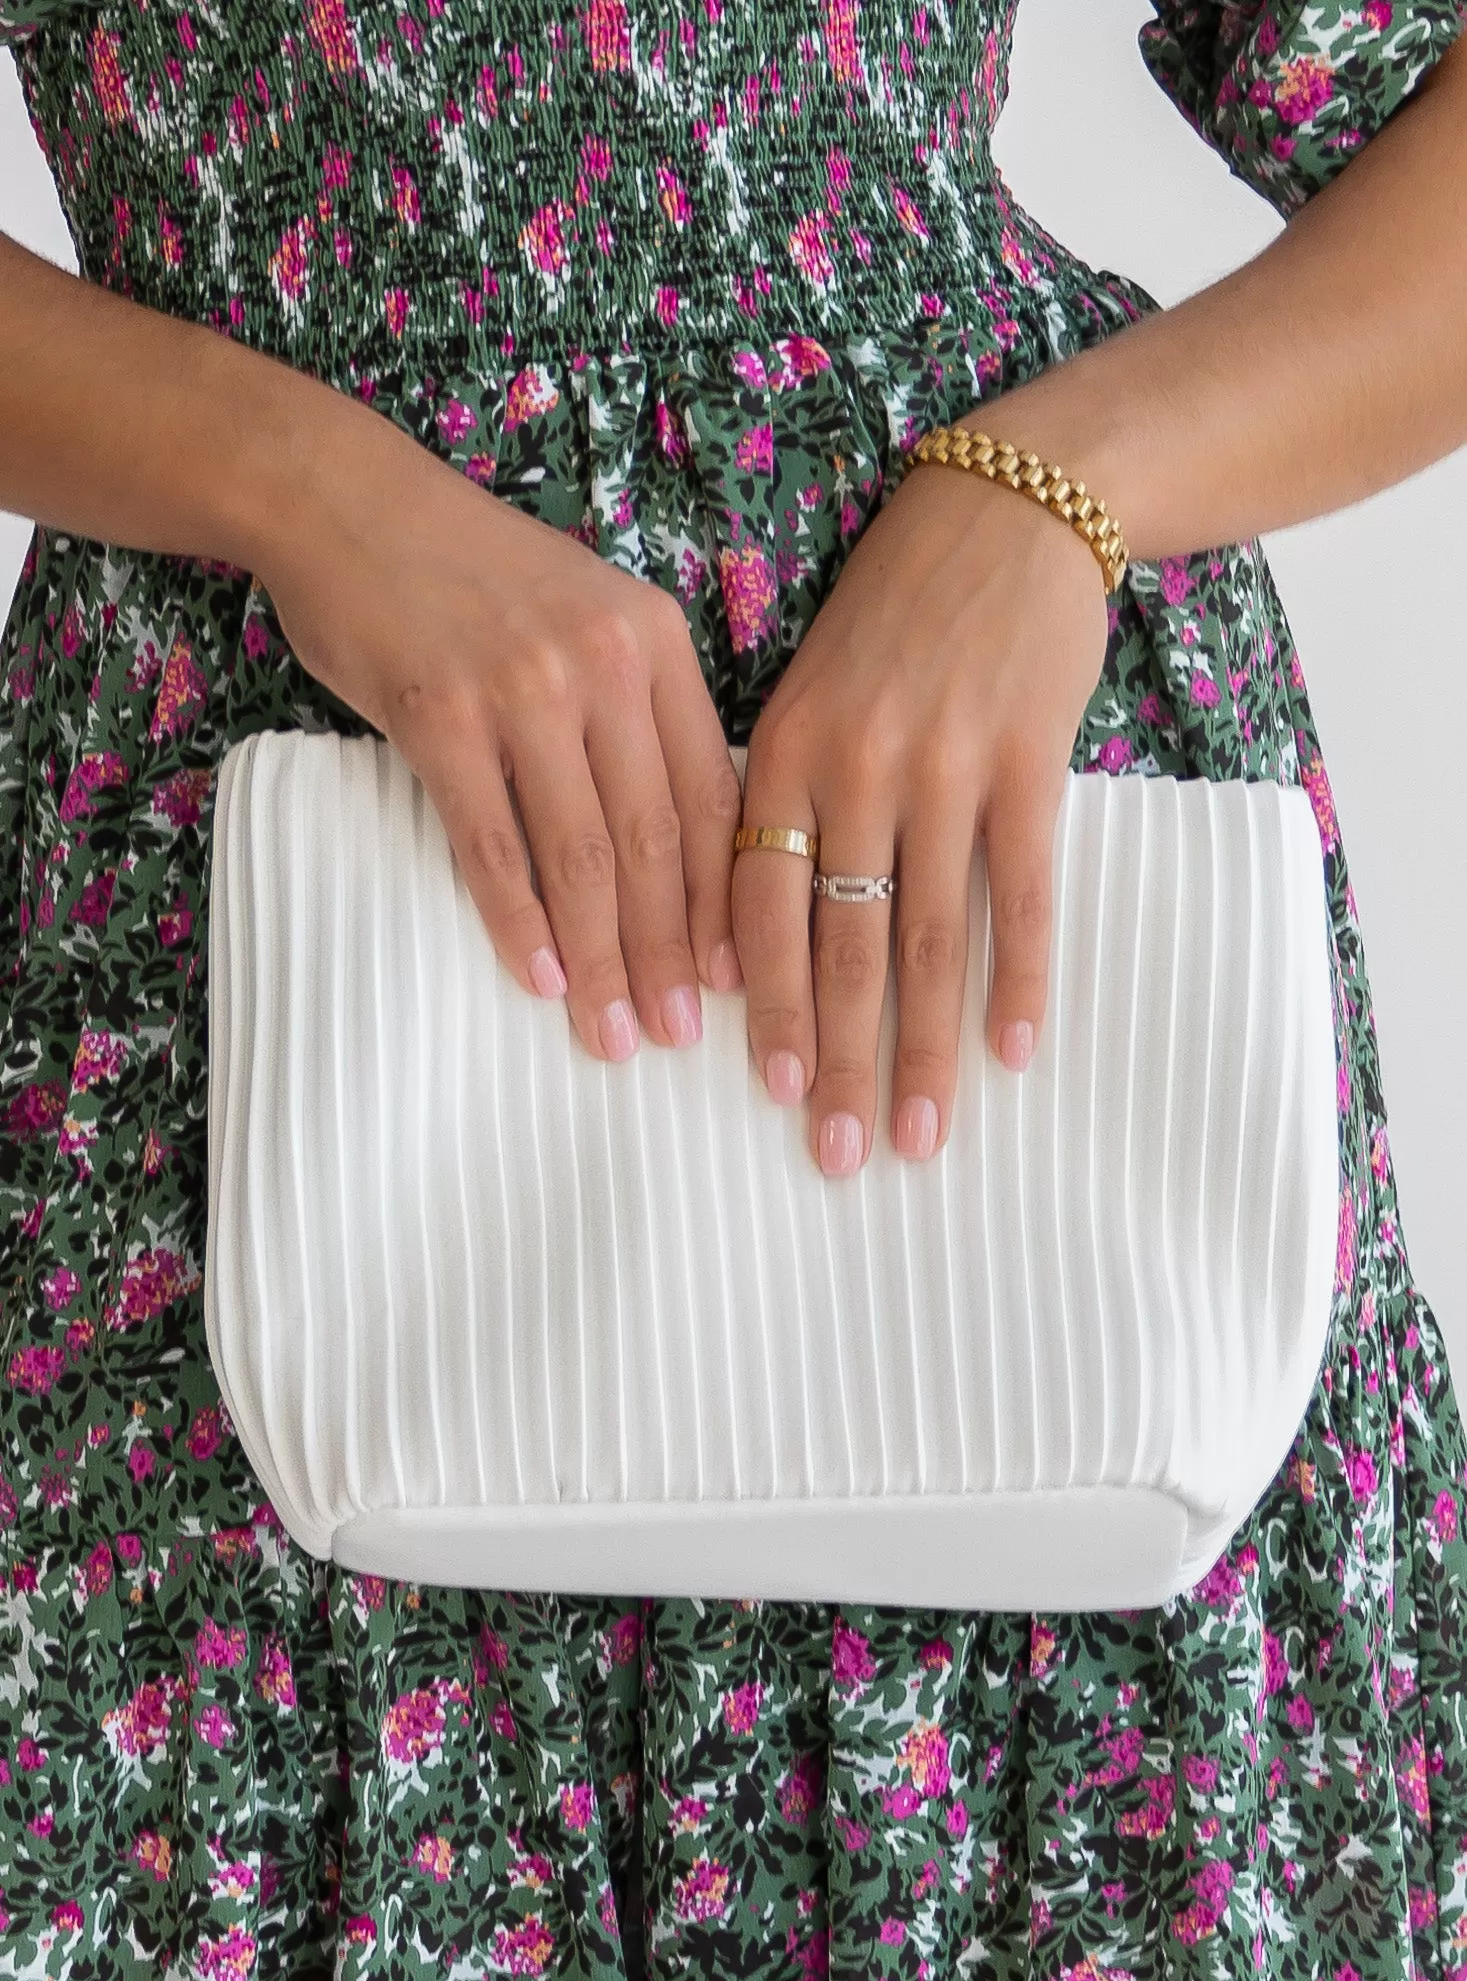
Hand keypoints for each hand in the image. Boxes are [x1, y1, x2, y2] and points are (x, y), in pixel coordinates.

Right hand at [255, 405, 745, 1064]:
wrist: (346, 501)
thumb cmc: (471, 574)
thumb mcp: (588, 615)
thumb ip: (638, 709)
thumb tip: (677, 847)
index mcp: (655, 643)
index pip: (711, 796)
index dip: (726, 901)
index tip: (734, 979)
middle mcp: (604, 664)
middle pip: (655, 840)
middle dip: (671, 953)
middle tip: (677, 1034)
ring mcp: (522, 688)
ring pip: (582, 854)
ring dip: (603, 958)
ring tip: (614, 1033)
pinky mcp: (439, 715)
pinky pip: (491, 843)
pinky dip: (519, 922)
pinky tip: (540, 979)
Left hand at [733, 452, 1110, 1174]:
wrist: (1001, 511)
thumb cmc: (892, 616)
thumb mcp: (807, 693)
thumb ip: (779, 803)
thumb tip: (754, 942)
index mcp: (779, 752)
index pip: (755, 906)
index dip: (767, 1007)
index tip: (771, 1091)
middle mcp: (851, 766)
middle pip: (838, 945)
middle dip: (838, 1061)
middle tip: (838, 1155)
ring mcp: (941, 765)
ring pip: (924, 938)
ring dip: (921, 1048)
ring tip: (918, 1133)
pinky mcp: (1027, 761)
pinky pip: (1019, 895)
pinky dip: (1018, 978)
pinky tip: (1014, 1050)